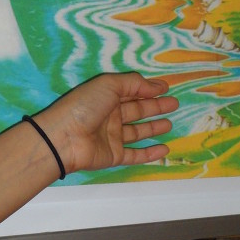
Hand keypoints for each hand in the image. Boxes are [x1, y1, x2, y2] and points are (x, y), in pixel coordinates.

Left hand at [36, 72, 177, 173]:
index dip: (148, 89)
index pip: (131, 91)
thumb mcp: (109, 84)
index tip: (166, 88)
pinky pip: (135, 154)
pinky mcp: (114, 156)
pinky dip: (150, 153)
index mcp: (106, 97)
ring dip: (153, 128)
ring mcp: (112, 137)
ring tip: (170, 124)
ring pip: (137, 132)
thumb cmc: (85, 106)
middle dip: (155, 107)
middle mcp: (110, 116)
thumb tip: (157, 87)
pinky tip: (164, 148)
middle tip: (174, 104)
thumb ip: (134, 83)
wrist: (64, 138)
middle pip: (137, 111)